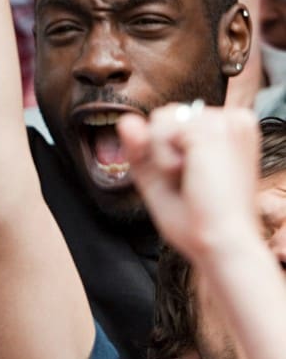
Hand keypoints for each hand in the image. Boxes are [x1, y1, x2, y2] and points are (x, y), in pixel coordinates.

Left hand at [118, 103, 260, 263]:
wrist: (219, 243)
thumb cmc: (196, 220)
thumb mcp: (159, 180)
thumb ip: (141, 148)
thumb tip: (124, 119)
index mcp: (230, 130)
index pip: (175, 121)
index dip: (163, 150)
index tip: (187, 178)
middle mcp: (234, 119)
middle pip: (165, 115)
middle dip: (161, 151)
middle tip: (190, 181)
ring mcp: (226, 121)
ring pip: (160, 118)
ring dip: (161, 156)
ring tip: (191, 178)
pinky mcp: (212, 129)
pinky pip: (159, 129)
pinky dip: (162, 158)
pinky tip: (188, 175)